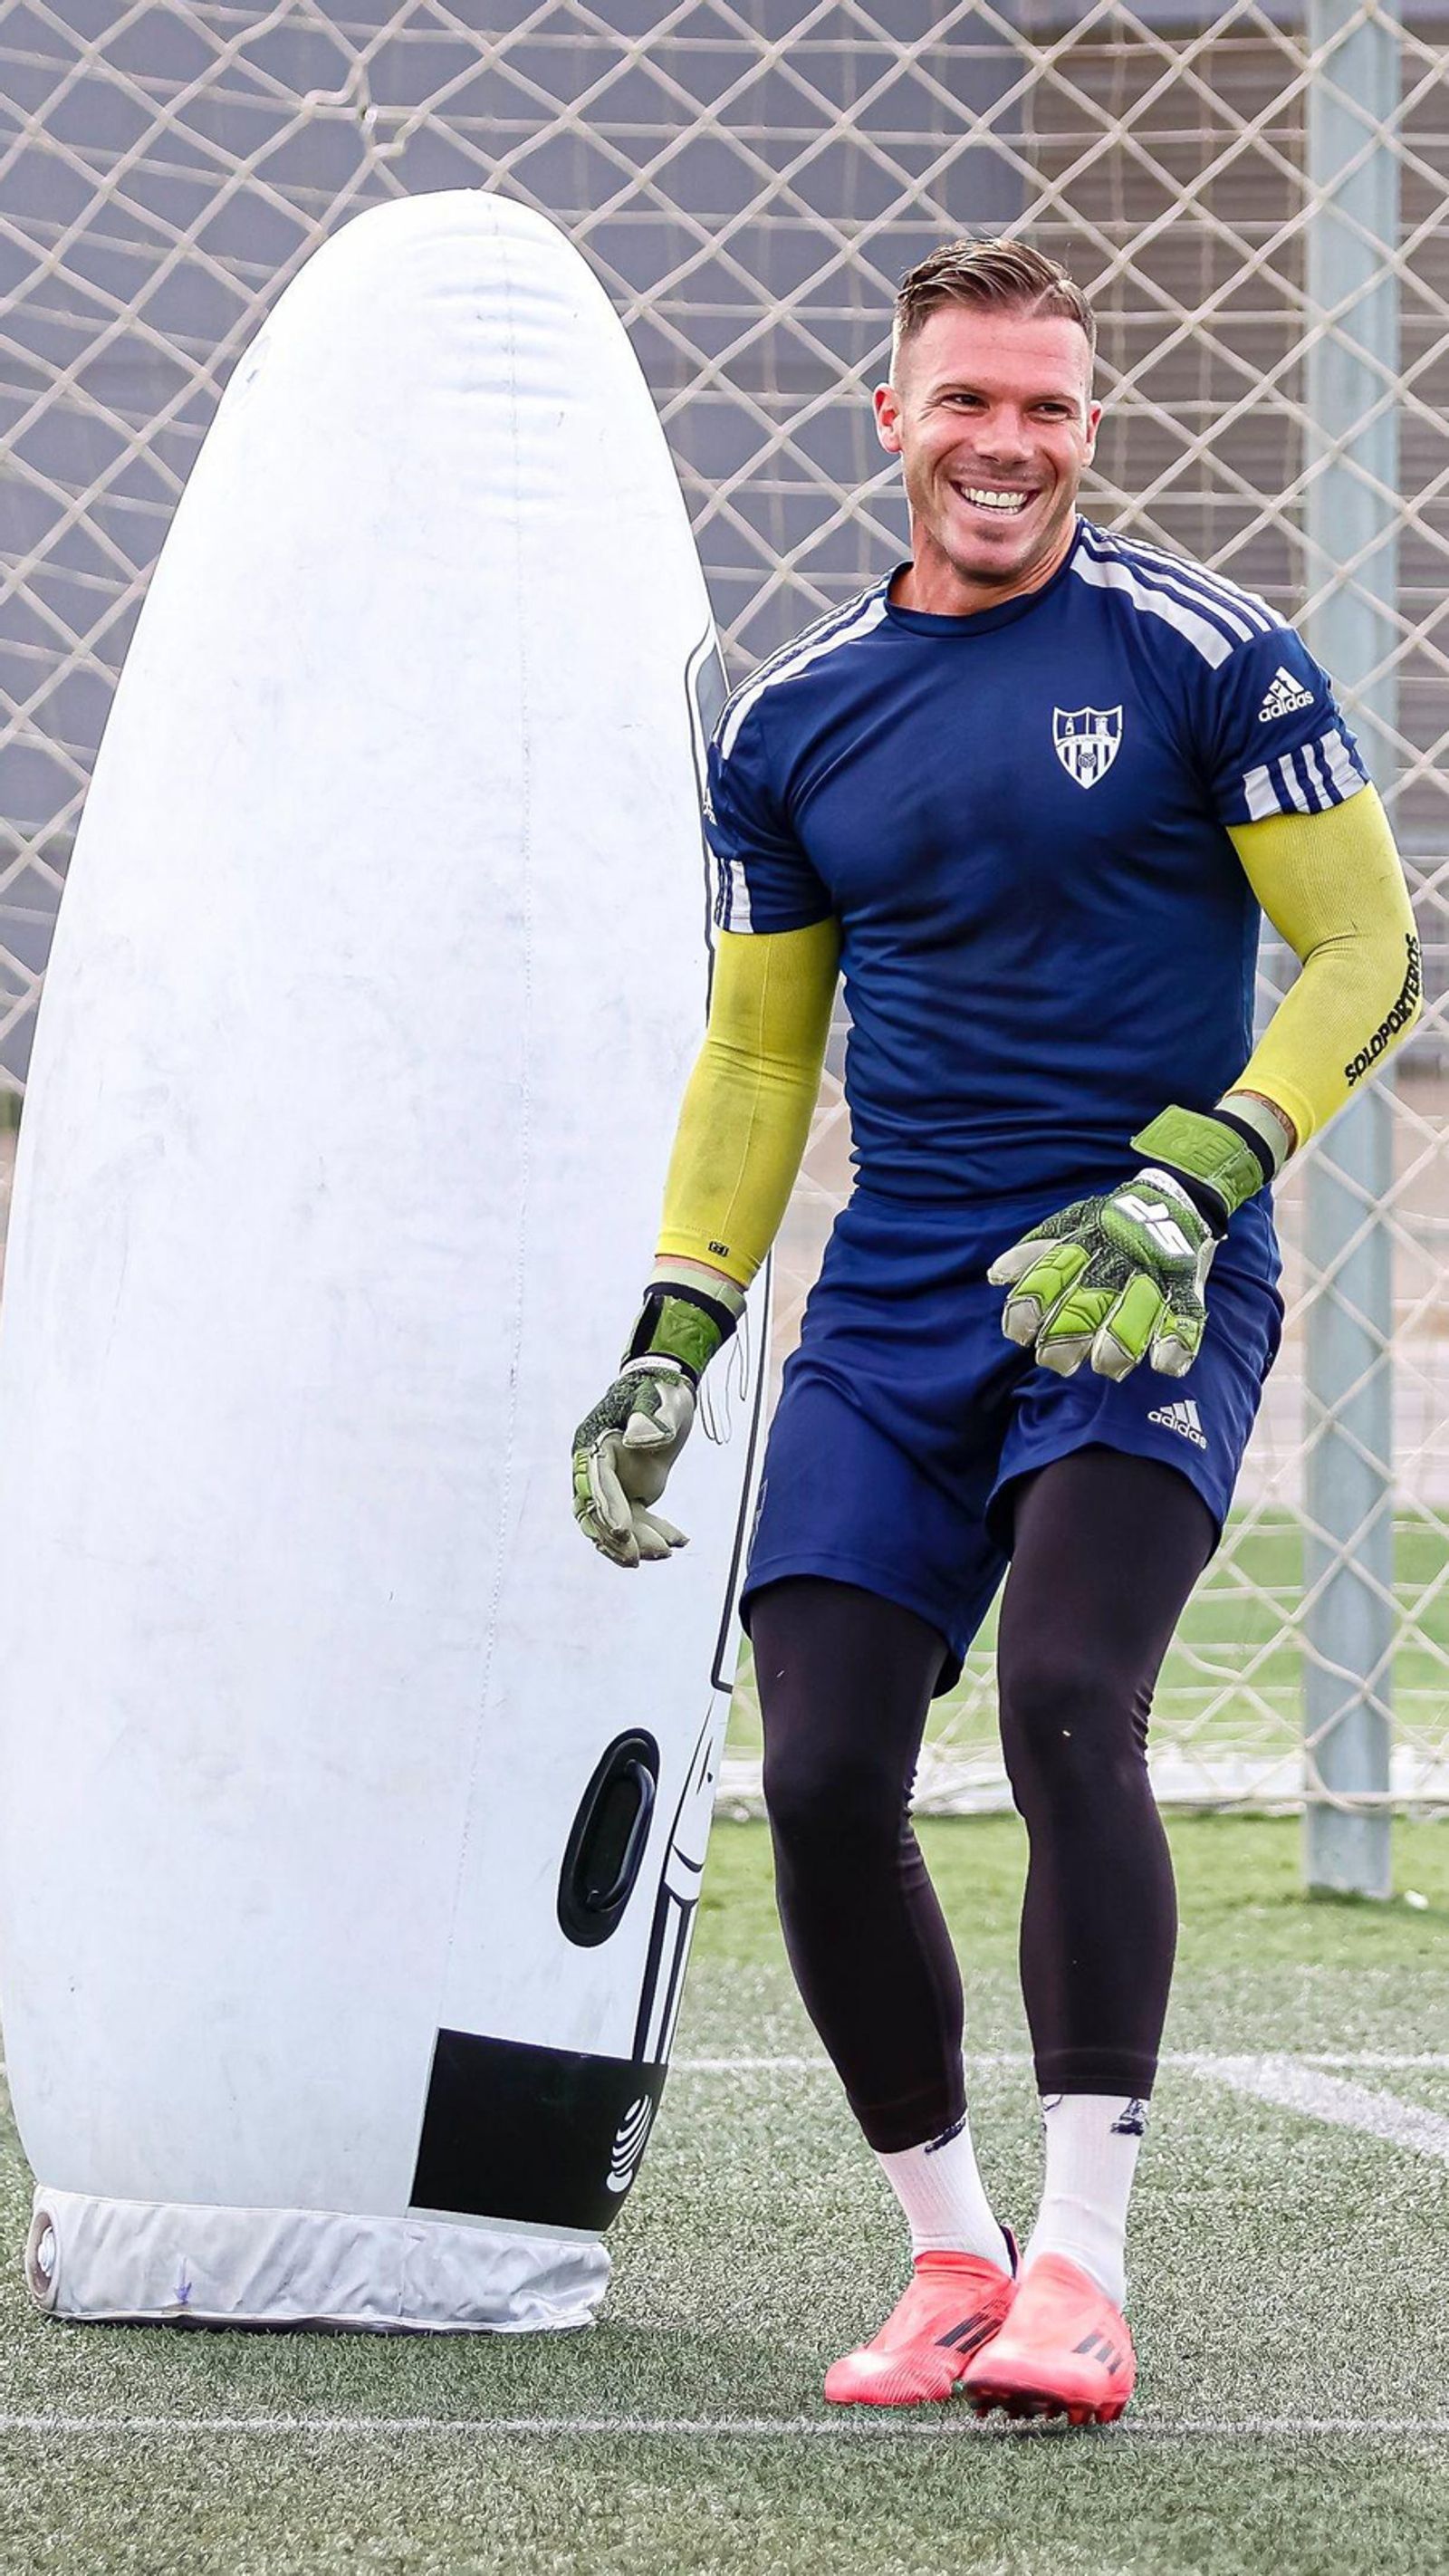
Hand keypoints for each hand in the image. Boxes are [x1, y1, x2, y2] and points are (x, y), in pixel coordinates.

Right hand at [572, 1359, 695, 1567]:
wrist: (668, 1391)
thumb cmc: (660, 1391)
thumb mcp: (661, 1400)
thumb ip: (651, 1420)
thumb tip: (635, 1441)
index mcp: (592, 1444)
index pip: (595, 1482)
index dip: (607, 1506)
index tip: (622, 1529)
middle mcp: (596, 1469)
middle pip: (597, 1511)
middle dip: (617, 1537)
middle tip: (640, 1558)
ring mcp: (613, 1484)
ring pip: (616, 1523)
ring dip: (638, 1543)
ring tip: (668, 1553)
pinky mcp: (631, 1493)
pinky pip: (638, 1521)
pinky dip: (656, 1534)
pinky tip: (681, 1540)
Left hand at [988, 1168, 1216, 1381]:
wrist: (1175, 1197)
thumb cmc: (1109, 1223)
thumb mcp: (1070, 1224)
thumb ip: (1035, 1252)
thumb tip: (996, 1276)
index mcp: (1085, 1239)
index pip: (1052, 1271)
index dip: (1032, 1303)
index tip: (1019, 1334)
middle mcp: (1118, 1254)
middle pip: (1091, 1297)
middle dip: (1069, 1334)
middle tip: (1055, 1362)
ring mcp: (1155, 1268)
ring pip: (1138, 1307)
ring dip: (1121, 1341)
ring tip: (1107, 1367)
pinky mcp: (1187, 1283)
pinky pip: (1187, 1312)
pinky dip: (1179, 1339)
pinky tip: (1163, 1366)